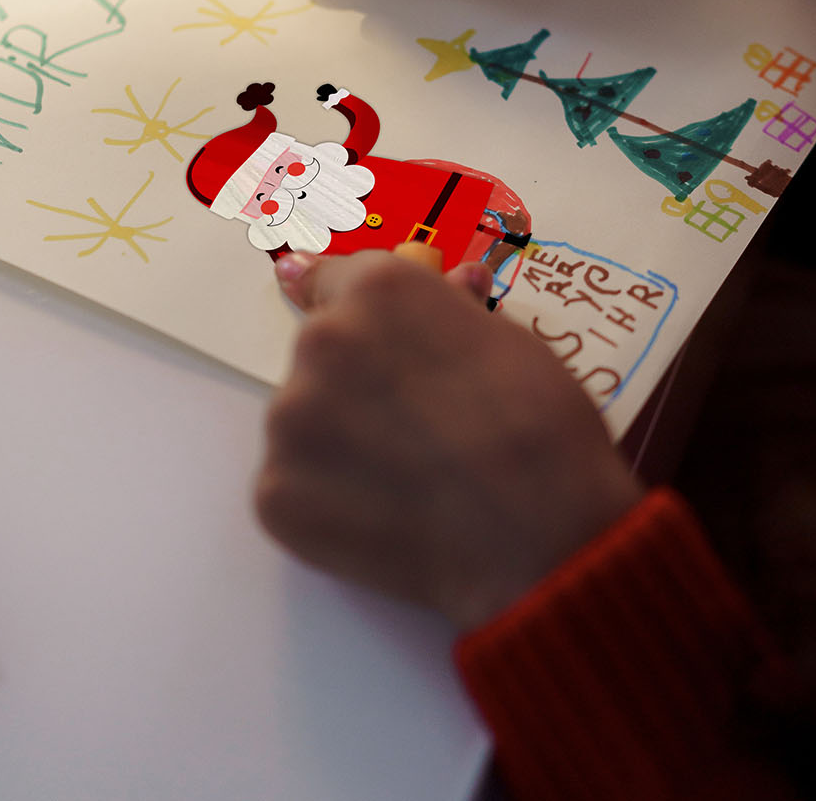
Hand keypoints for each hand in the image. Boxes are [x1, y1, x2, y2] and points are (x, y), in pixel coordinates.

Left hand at [255, 249, 641, 631]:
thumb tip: (446, 278)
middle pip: (322, 351)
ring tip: (403, 478)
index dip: (357, 310)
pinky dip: (328, 498)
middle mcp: (321, 342)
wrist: (540, 538)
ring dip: (338, 438)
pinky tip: (383, 516)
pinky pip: (295, 482)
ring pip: (304, 418)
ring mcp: (291, 420)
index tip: (359, 331)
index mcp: (377, 290)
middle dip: (356, 380)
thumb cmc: (540, 428)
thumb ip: (450, 309)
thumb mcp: (507, 341)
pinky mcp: (275, 493)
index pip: (335, 279)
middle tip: (414, 425)